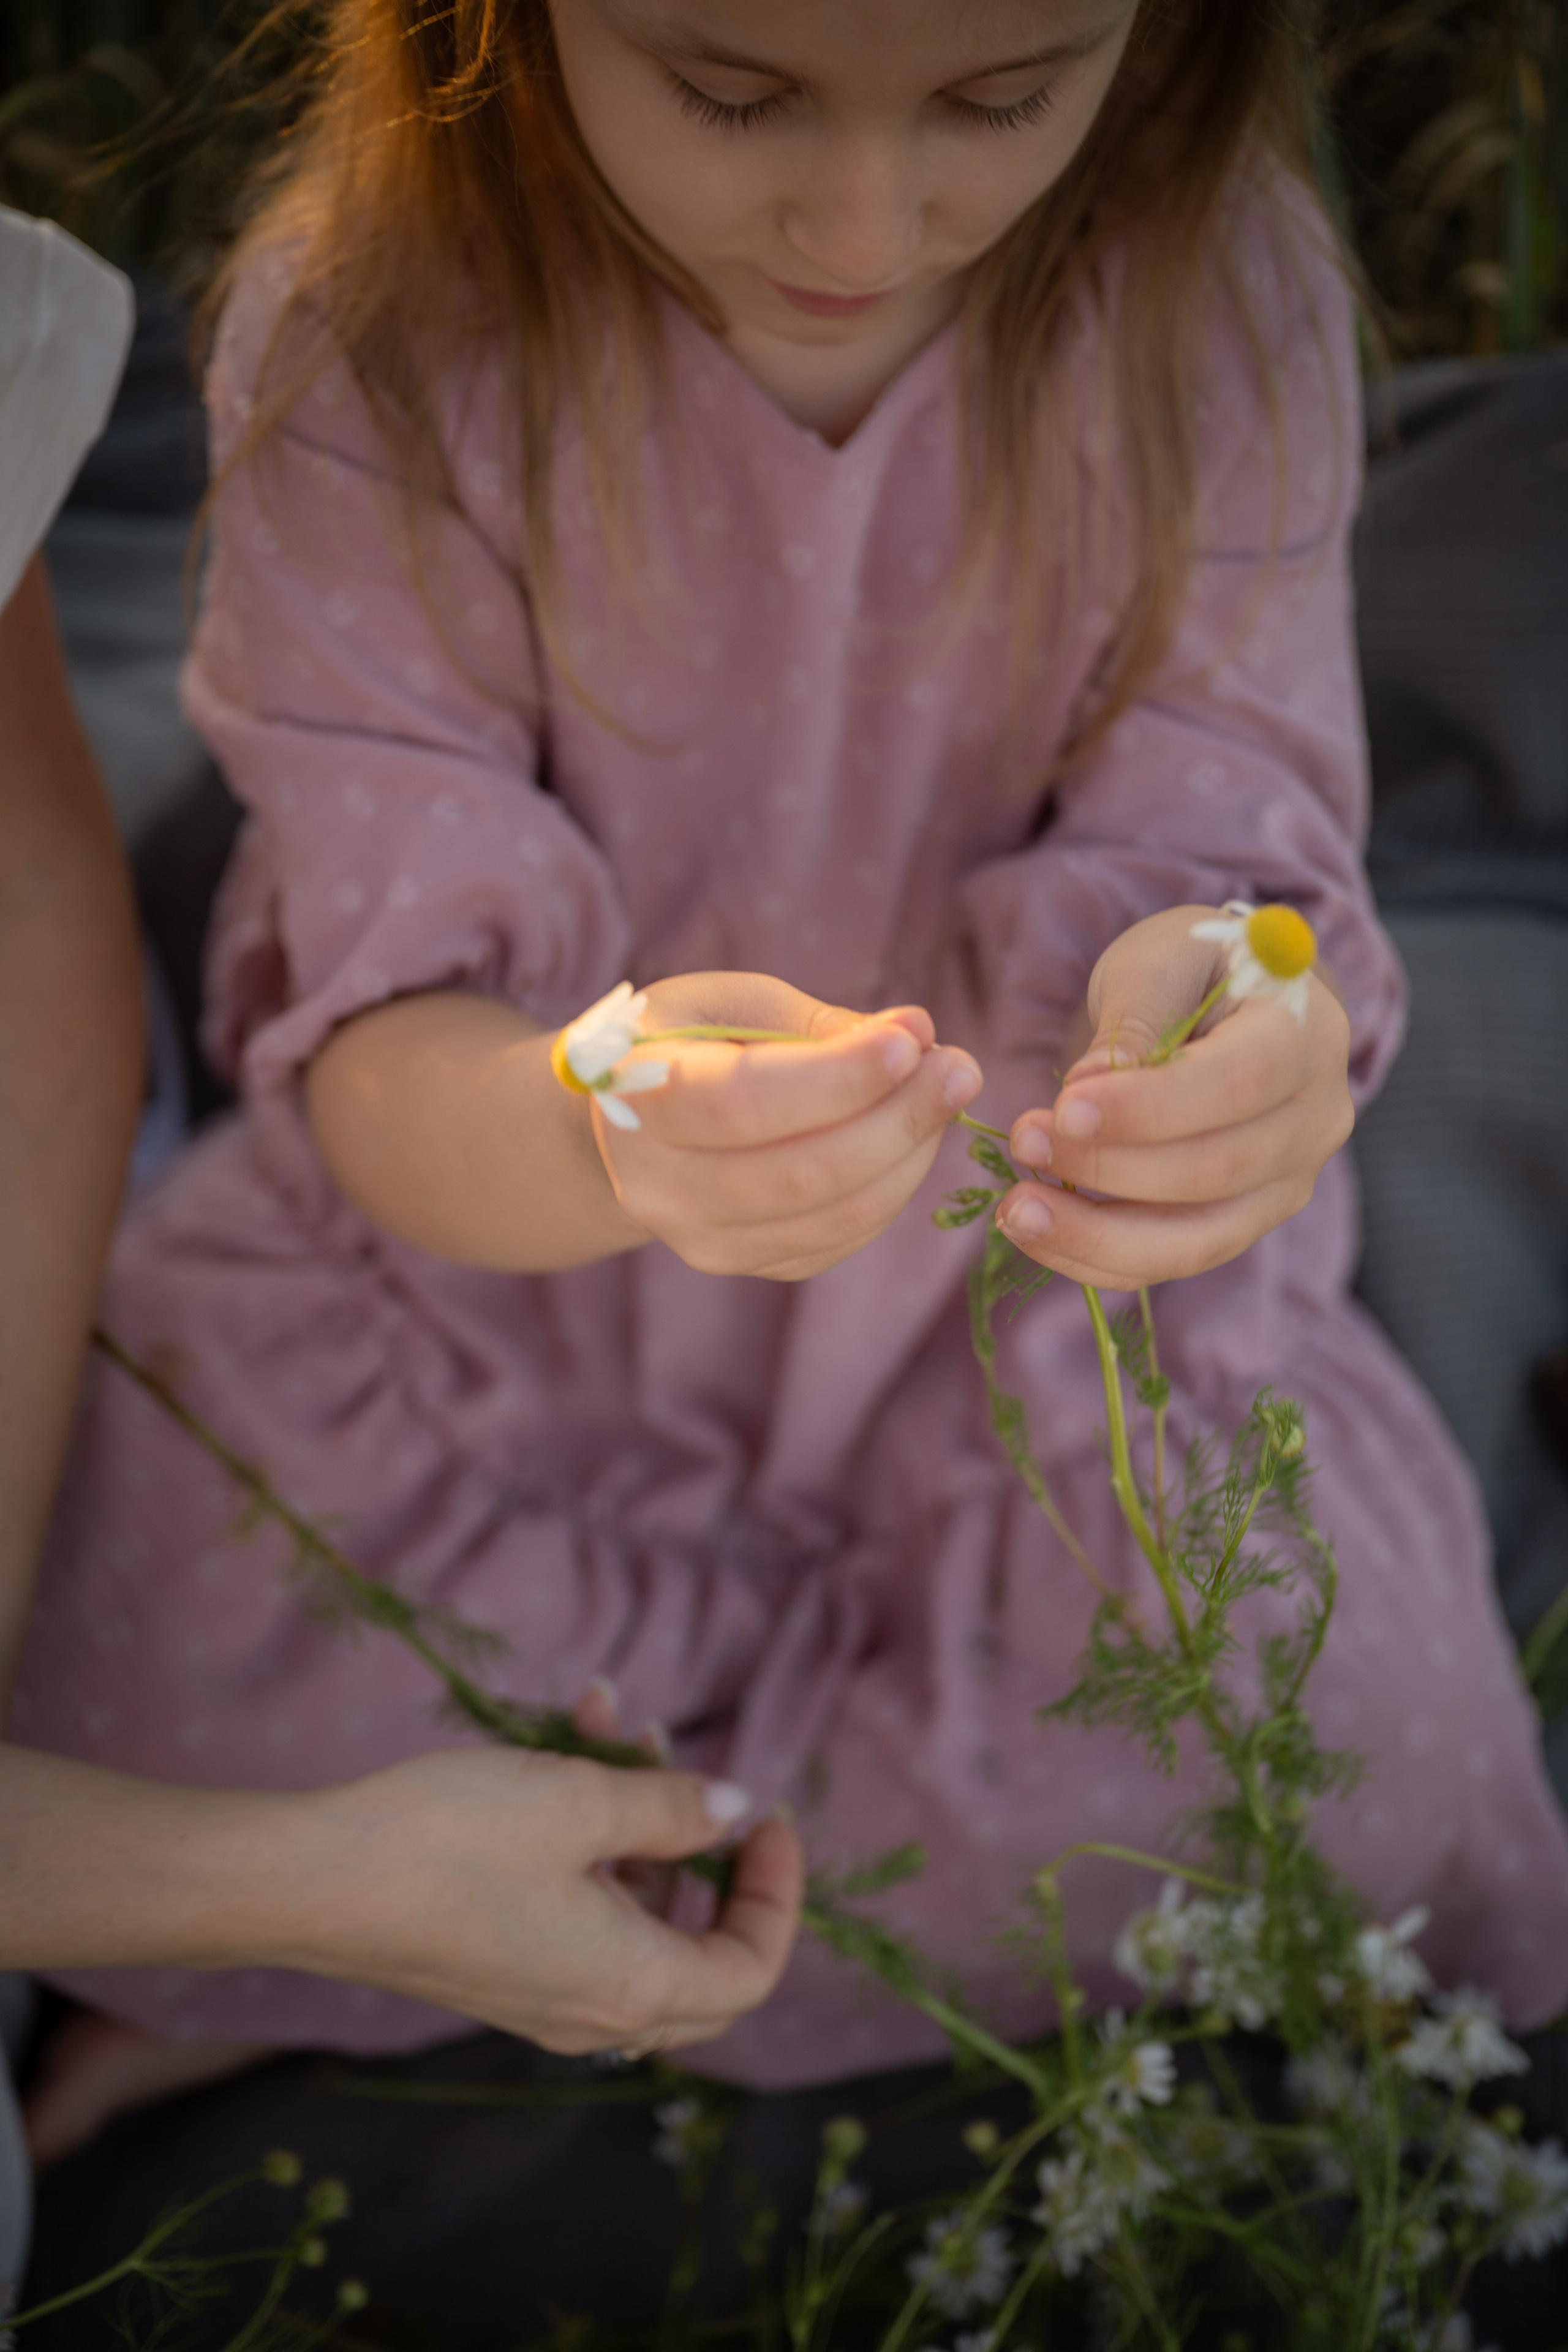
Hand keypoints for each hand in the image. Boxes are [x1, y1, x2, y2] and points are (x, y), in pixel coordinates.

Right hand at [289, 1734, 802, 2055]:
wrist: (313, 1878)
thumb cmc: (450, 1843)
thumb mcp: (577, 1802)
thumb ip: (669, 1808)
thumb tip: (735, 1810)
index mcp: (630, 1987)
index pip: (752, 1969)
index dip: (777, 1893)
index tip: (771, 1816)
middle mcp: (593, 2009)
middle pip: (701, 1955)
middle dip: (715, 1862)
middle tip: (715, 1793)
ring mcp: (541, 1990)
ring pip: (632, 1910)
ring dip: (638, 1818)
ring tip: (616, 1719)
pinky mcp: (499, 1959)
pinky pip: (576, 1903)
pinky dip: (585, 1830)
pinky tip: (569, 1735)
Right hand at [589, 971, 982, 1280]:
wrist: (638, 1123)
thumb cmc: (694, 1042)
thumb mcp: (736, 1003)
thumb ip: (822, 1024)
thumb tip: (919, 1035)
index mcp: (638, 1096)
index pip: (744, 1102)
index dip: (838, 1078)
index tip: (913, 1041)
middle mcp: (659, 1185)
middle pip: (800, 1172)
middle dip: (898, 1117)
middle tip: (958, 1068)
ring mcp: (700, 1239)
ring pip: (833, 1214)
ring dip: (910, 1153)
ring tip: (945, 1093)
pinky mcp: (744, 1265)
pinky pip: (841, 1239)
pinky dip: (893, 1188)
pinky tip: (909, 1139)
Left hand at [994, 906, 1352, 1291]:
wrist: (1230, 1006)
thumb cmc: (1194, 968)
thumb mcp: (1160, 959)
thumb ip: (1133, 1018)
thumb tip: (1087, 1092)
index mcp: (1306, 1035)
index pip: (1238, 1084)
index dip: (1149, 1107)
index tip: (1064, 1107)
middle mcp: (1314, 1120)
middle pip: (1214, 1171)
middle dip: (1108, 1168)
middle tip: (1023, 1142)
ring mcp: (1287, 1183)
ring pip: (1196, 1238)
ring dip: (1096, 1234)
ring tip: (1016, 1210)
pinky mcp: (1246, 1222)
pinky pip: (1173, 1260)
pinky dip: (1099, 1256)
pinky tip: (1038, 1230)